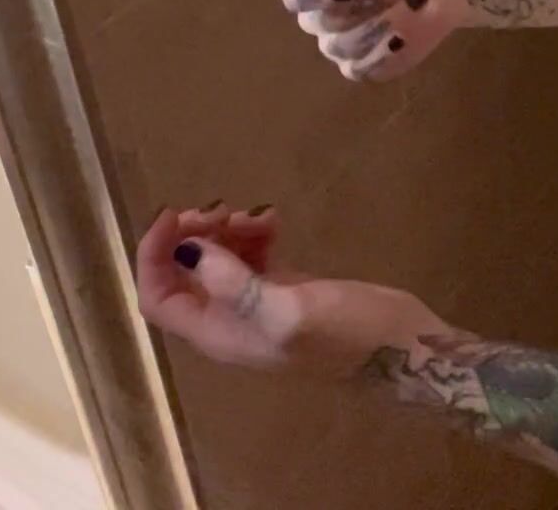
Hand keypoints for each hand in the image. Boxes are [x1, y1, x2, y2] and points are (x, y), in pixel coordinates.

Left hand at [135, 202, 448, 377]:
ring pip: (215, 261)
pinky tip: (273, 219)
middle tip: (222, 209)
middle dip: (192, 236)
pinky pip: (249, 257)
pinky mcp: (284, 291)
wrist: (403, 349)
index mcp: (218, 335)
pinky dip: (252, 234)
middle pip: (182, 275)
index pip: (158, 297)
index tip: (177, 215)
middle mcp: (228, 323)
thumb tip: (189, 250)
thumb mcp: (288, 310)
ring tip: (255, 215)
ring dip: (225, 231)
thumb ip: (234, 285)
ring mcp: (256, 307)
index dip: (153, 255)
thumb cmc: (347, 334)